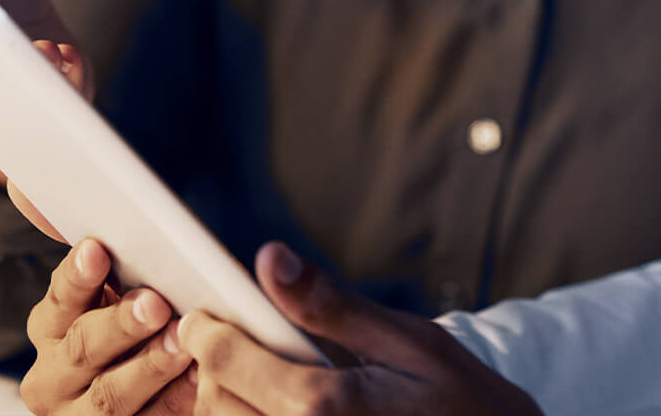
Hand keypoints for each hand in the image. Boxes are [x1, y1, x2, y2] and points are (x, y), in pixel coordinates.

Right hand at [21, 238, 195, 415]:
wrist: (131, 396)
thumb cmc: (126, 332)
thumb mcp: (112, 301)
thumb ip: (115, 273)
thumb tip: (127, 235)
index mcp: (49, 331)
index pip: (59, 300)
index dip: (78, 276)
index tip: (97, 250)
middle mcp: (52, 377)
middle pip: (83, 348)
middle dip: (120, 324)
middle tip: (154, 303)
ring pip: (110, 395)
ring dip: (149, 366)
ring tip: (181, 341)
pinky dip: (174, 398)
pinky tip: (197, 377)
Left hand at [178, 242, 541, 414]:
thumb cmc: (456, 401)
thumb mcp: (406, 342)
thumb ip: (330, 306)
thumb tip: (270, 259)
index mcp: (326, 408)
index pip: (226, 363)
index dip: (206, 331)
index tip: (204, 318)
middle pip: (214, 403)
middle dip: (219, 369)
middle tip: (242, 347)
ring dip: (231, 406)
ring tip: (265, 384)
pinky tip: (278, 409)